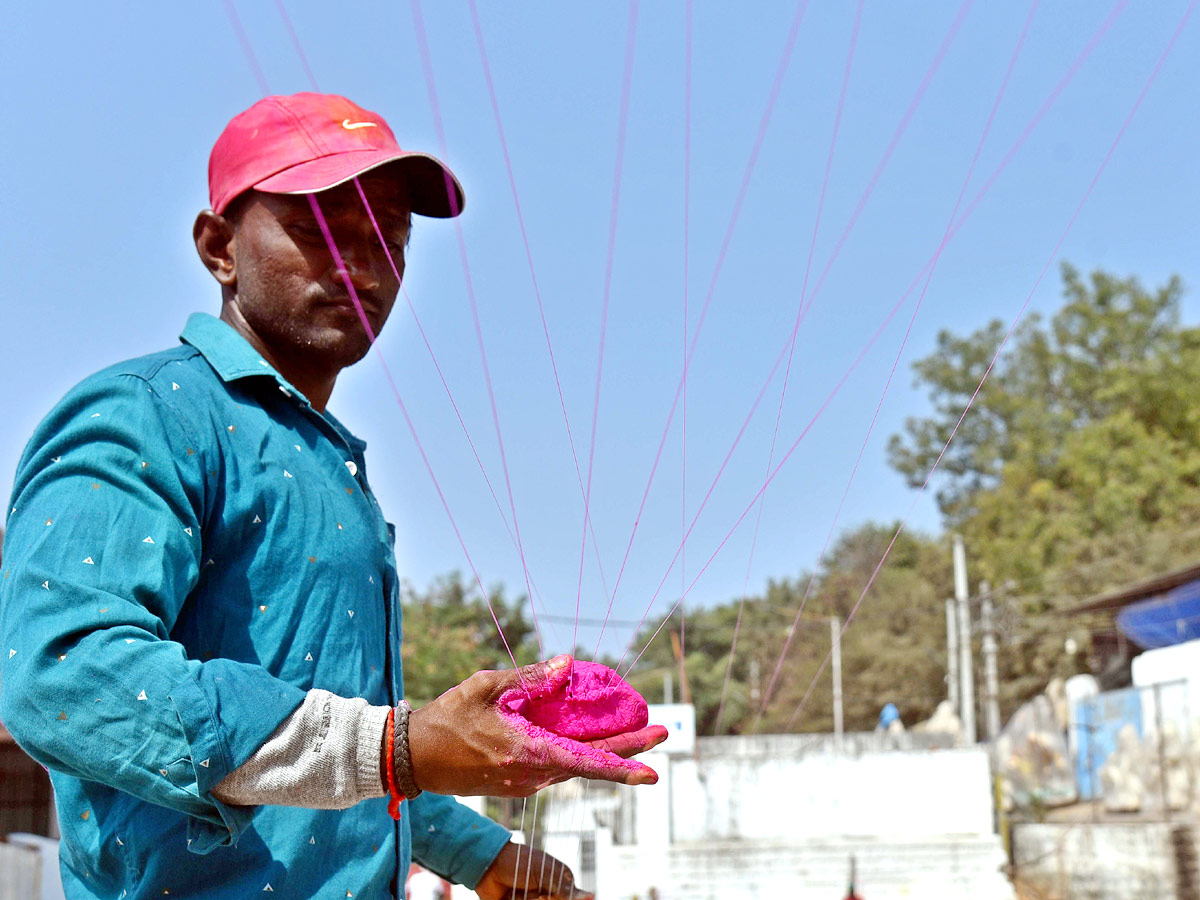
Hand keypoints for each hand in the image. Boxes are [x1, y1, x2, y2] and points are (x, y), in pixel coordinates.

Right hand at [408, 655, 667, 796]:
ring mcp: (525, 781)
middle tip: (662, 732)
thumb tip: (567, 664)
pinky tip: (591, 734)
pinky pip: (556, 764)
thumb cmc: (447, 718)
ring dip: (606, 750)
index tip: (653, 766)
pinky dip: (578, 750)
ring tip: (636, 731)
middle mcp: (531, 774)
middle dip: (630, 750)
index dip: (622, 763)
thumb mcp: (486, 687)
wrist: (413, 757)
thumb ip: (529, 678)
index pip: (586, 763)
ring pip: (575, 765)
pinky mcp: (518, 780)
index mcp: (526, 752)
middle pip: (591, 764)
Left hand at [475, 842, 592, 899]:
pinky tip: (513, 897)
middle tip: (536, 894)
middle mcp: (549, 893)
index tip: (546, 894)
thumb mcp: (544, 872)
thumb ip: (565, 888)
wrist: (488, 867)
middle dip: (542, 899)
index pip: (572, 898)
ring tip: (520, 894)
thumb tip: (592, 896)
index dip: (560, 898)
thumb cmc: (518, 862)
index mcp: (559, 880)